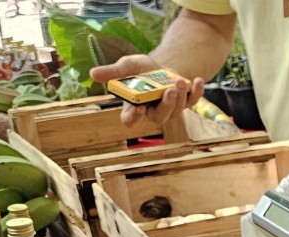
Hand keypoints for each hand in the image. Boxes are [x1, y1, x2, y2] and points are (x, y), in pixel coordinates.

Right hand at [89, 55, 207, 129]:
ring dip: (179, 97)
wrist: (161, 65)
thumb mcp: (127, 66)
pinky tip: (197, 80)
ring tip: (178, 81)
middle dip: (166, 106)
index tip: (139, 107)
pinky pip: (192, 102)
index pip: (130, 120)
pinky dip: (196, 92)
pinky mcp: (185, 102)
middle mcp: (152, 111)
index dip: (134, 117)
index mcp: (134, 106)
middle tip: (169, 90)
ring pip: (176, 112)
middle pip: (159, 118)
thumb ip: (112, 72)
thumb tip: (92, 73)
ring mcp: (170, 109)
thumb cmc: (141, 70)